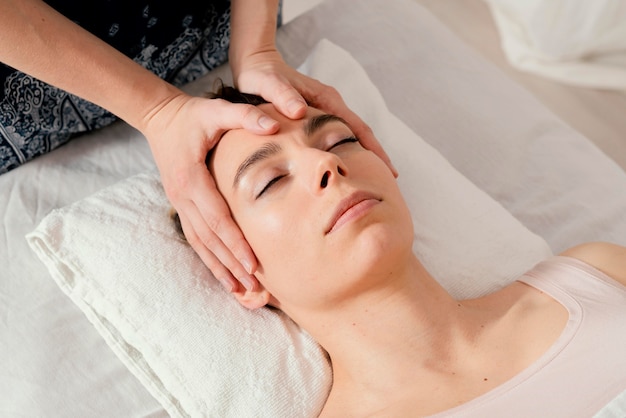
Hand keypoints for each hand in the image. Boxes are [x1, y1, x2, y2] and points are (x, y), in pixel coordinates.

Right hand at [141, 90, 278, 292]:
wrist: (161, 118)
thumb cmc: (193, 114)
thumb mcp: (217, 110)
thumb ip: (245, 115)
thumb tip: (274, 125)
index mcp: (192, 178)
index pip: (216, 218)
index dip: (235, 242)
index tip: (253, 263)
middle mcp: (182, 196)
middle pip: (209, 238)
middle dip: (231, 263)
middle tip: (254, 285)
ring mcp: (180, 203)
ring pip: (200, 243)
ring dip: (220, 268)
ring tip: (240, 290)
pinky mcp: (181, 205)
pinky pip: (195, 238)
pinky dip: (209, 259)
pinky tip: (222, 276)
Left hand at [232, 50, 398, 176]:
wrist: (256, 63)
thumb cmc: (262, 75)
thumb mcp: (269, 84)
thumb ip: (283, 96)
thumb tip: (300, 112)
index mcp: (327, 99)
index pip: (358, 127)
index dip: (373, 149)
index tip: (387, 168)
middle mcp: (331, 104)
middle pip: (361, 133)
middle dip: (376, 155)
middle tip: (390, 179)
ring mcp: (326, 110)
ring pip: (351, 135)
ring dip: (363, 154)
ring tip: (372, 178)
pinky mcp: (318, 117)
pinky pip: (338, 136)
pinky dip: (346, 151)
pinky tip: (346, 166)